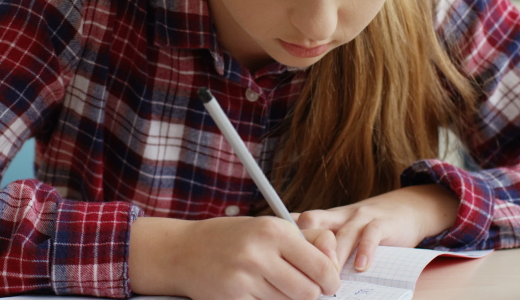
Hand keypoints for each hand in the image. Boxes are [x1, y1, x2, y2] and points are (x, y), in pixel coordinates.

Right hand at [129, 216, 341, 299]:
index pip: (321, 267)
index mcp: (274, 230)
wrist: (184, 251)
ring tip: (275, 285)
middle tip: (303, 287)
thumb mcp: (269, 227)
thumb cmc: (232, 237)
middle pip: (309, 292)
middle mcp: (259, 253)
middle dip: (311, 293)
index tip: (328, 283)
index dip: (331, 280)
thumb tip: (335, 258)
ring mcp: (244, 278)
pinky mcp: (234, 298)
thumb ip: (308, 239)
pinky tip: (258, 292)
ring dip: (288, 299)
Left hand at [294, 184, 458, 272]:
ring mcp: (361, 217)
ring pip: (342, 234)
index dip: (287, 237)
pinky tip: (360, 268)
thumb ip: (325, 248)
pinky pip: (371, 236)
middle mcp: (340, 215)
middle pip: (315, 225)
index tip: (277, 257)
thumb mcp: (343, 232)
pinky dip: (365, 252)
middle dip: (307, 248)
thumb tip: (299, 272)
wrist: (405, 210)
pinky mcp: (383, 224)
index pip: (300, 222)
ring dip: (334, 257)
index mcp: (327, 218)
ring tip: (329, 279)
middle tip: (301, 272)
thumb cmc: (368, 227)